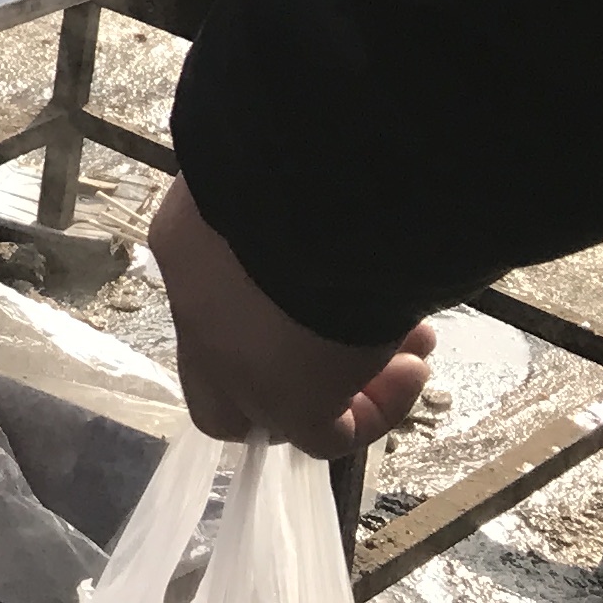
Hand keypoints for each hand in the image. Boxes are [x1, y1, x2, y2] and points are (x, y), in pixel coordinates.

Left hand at [150, 179, 436, 460]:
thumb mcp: (283, 175)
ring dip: (351, 378)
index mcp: (188, 249)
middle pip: (220, 377)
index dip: (268, 302)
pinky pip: (327, 435)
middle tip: (349, 347)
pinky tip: (414, 366)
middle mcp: (198, 313)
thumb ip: (287, 211)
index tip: (331, 282)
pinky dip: (375, 411)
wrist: (316, 196)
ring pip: (279, 404)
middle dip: (285, 369)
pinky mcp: (287, 406)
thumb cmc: (302, 166)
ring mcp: (236, 368)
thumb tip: (328, 211)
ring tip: (413, 342)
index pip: (210, 298)